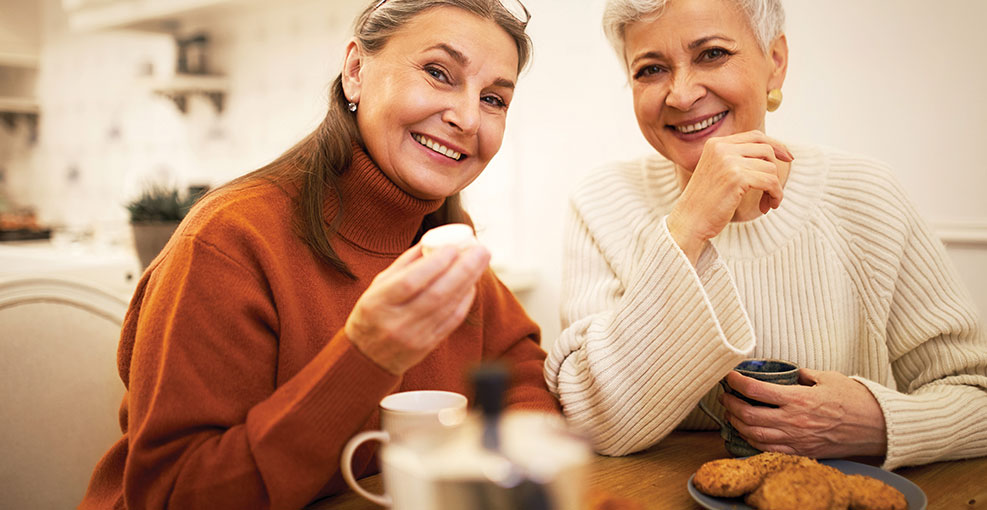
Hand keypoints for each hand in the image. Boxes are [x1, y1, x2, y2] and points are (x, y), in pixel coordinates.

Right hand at [345, 243, 490, 374]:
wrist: (368, 357)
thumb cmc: (373, 312)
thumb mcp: (378, 285)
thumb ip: (405, 263)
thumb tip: (433, 240)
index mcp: (377, 303)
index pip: (410, 281)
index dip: (435, 263)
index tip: (453, 247)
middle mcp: (396, 322)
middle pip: (436, 294)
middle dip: (463, 269)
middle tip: (480, 249)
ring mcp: (414, 337)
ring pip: (448, 307)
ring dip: (468, 281)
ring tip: (481, 261)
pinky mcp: (428, 346)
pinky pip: (452, 321)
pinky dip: (465, 301)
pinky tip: (471, 284)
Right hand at [667, 131, 792, 263]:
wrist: (689, 222)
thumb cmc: (705, 202)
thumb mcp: (718, 171)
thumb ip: (737, 158)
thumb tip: (773, 151)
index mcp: (716, 143)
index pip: (755, 136)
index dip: (776, 145)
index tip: (788, 157)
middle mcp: (722, 148)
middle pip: (766, 150)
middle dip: (775, 171)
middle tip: (772, 192)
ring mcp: (728, 161)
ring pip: (770, 167)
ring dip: (774, 188)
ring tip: (766, 203)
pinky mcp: (737, 178)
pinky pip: (771, 182)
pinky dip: (775, 195)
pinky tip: (768, 206)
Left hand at [719, 368, 886, 457]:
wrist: (877, 427)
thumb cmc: (855, 400)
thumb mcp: (828, 377)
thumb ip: (803, 374)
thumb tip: (787, 371)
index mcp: (799, 398)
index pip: (756, 390)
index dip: (736, 382)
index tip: (728, 376)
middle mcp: (794, 420)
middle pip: (748, 415)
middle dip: (730, 405)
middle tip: (725, 396)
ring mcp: (797, 439)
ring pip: (754, 435)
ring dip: (738, 424)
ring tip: (732, 414)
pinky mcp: (802, 451)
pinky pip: (769, 449)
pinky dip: (753, 441)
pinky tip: (748, 432)